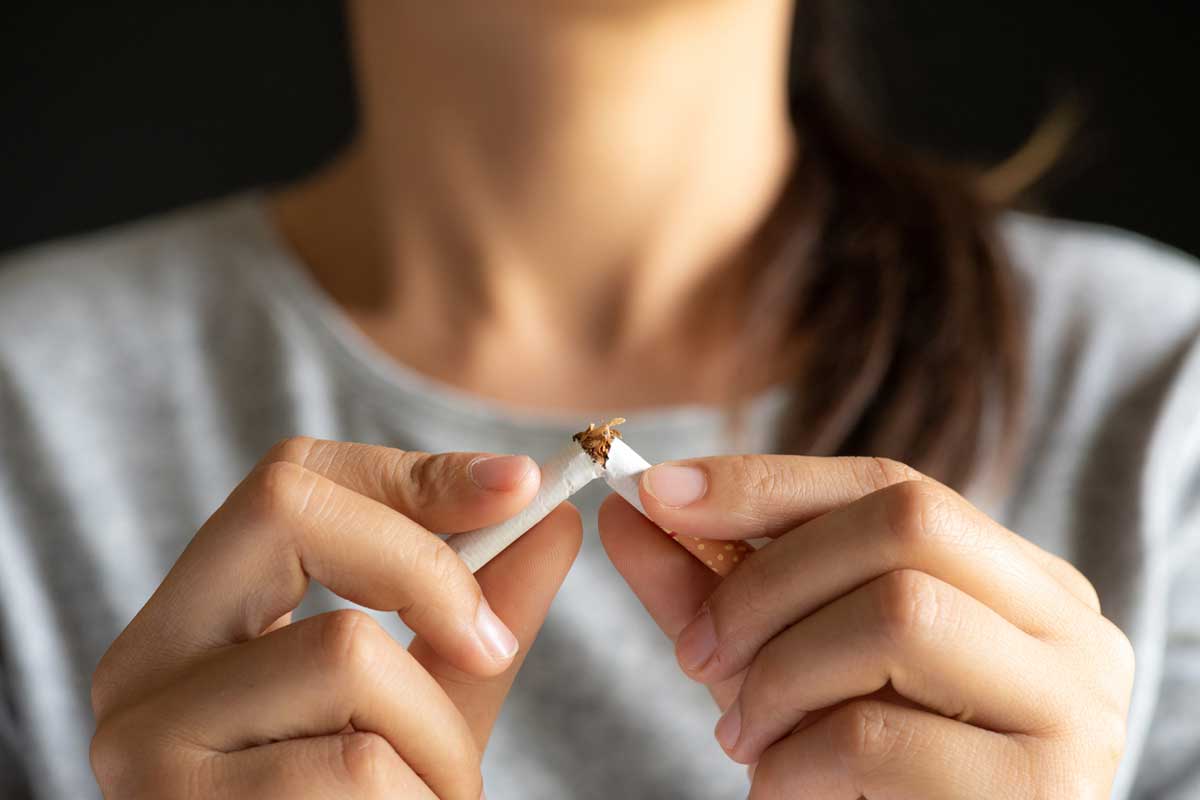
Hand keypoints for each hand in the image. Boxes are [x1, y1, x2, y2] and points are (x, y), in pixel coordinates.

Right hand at [91, 437, 580, 798]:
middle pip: (289, 511)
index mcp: (195, 622)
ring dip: (437, 740)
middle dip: (427, 571)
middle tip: (490, 650)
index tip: (522, 487)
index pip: (292, 482)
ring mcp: (148, 741)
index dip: (415, 473)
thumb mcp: (426, 707)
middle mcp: (144, 667)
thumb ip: (478, 615)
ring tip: (427, 798)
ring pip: (349, 653)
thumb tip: (554, 518)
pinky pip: (358, 764)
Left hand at [599, 455, 1133, 798]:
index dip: (767, 481)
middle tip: (696, 653)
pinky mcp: (1047, 791)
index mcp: (1020, 580)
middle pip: (907, 525)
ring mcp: (1075, 705)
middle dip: (768, 579)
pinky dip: (797, 760)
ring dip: (781, 674)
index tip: (657, 492)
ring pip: (901, 614)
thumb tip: (627, 510)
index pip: (892, 484)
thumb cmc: (860, 774)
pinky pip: (882, 735)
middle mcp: (1069, 627)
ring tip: (744, 737)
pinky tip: (781, 789)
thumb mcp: (786, 661)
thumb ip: (717, 587)